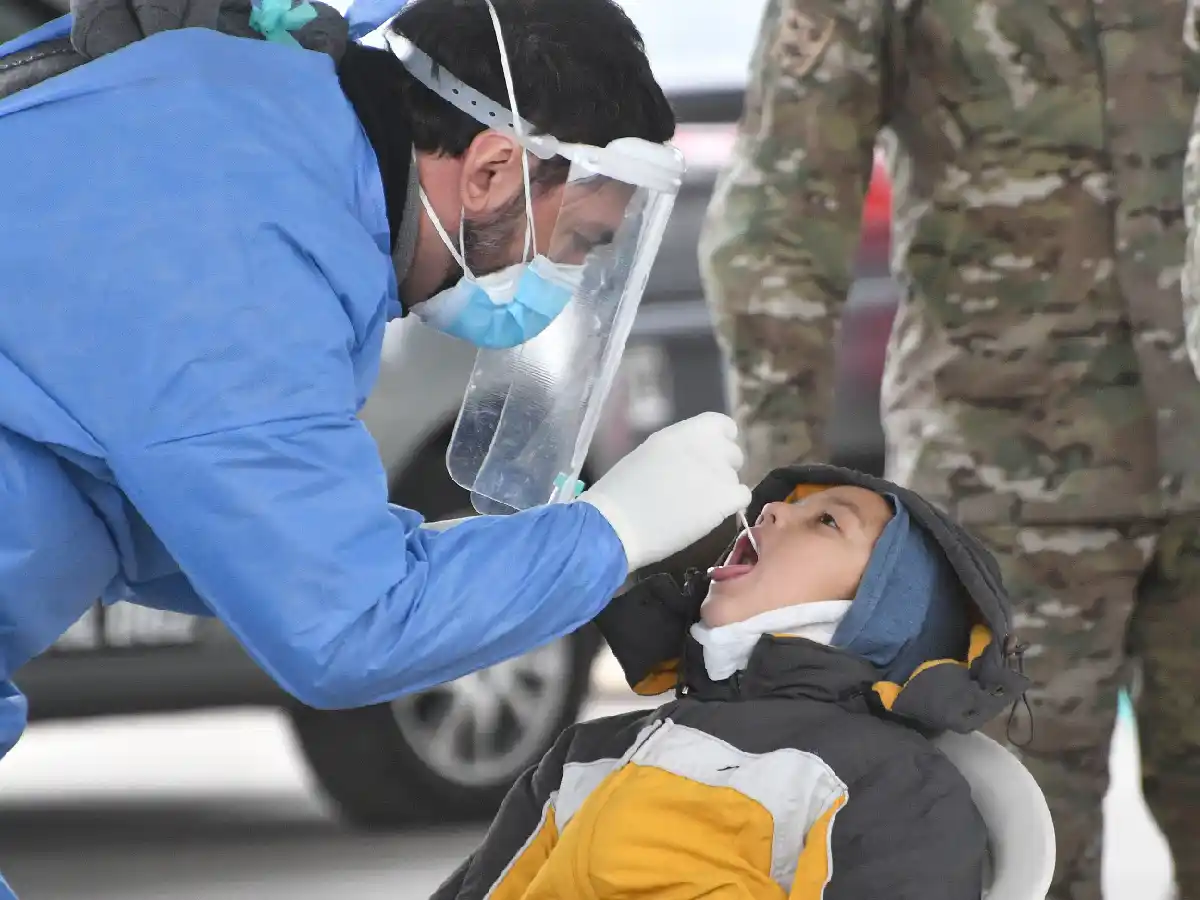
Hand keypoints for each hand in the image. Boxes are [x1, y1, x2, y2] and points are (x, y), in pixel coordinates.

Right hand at [579, 412, 751, 572]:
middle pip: (733, 453)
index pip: (722, 426)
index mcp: (682, 433)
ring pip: (735, 477)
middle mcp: (705, 446)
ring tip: (696, 507)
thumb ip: (675, 453)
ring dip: (722, 490)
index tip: (708, 458)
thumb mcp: (647, 456)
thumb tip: (688, 463)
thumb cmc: (619, 494)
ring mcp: (718, 472)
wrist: (616, 523)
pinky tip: (709, 516)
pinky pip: (742, 497)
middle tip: (700, 487)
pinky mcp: (724, 499)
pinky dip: (730, 506)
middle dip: (722, 468)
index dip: (720, 442)